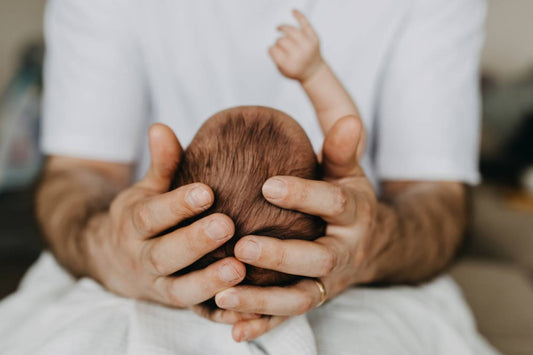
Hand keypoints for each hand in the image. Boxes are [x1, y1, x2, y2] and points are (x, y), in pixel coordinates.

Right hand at [83, 124, 249, 309]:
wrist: (113, 260)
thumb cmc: (142, 216)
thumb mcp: (146, 189)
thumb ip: (160, 164)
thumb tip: (160, 127)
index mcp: (134, 224)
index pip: (152, 215)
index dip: (177, 205)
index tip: (206, 192)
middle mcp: (143, 258)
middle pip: (165, 254)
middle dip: (195, 242)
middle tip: (226, 225)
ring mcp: (158, 285)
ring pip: (180, 290)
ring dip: (209, 282)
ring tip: (240, 269)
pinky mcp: (175, 303)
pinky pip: (196, 312)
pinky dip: (218, 312)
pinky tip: (247, 303)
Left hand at [213, 116, 376, 341]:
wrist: (375, 245)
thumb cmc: (350, 200)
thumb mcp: (349, 170)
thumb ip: (341, 147)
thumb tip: (348, 121)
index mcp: (353, 213)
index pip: (332, 203)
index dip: (305, 194)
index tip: (269, 184)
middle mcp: (344, 252)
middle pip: (318, 258)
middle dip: (282, 256)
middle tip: (242, 248)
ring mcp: (330, 281)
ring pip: (301, 296)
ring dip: (264, 301)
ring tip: (224, 297)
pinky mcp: (315, 298)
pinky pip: (289, 316)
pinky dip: (263, 324)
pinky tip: (231, 329)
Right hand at [269, 9, 324, 82]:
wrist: (314, 72)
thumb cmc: (296, 70)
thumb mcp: (282, 70)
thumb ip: (275, 58)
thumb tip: (274, 45)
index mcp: (289, 65)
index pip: (273, 50)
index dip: (272, 49)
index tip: (275, 52)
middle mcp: (300, 55)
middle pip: (281, 40)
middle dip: (279, 42)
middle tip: (282, 47)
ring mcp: (308, 46)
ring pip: (290, 30)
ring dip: (283, 27)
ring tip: (279, 28)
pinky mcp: (314, 39)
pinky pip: (306, 24)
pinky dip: (299, 16)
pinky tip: (293, 11)